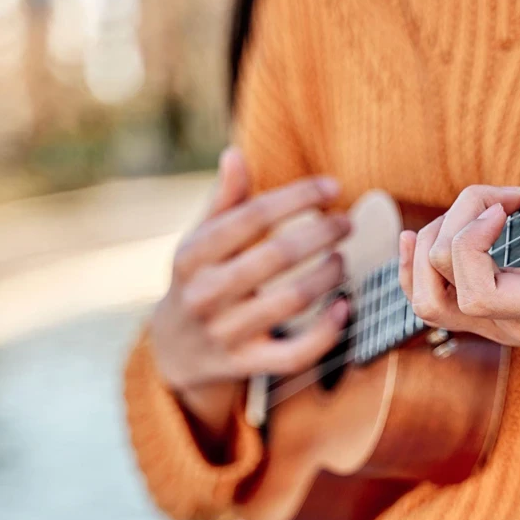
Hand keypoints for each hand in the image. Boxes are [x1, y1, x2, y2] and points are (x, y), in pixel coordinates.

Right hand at [152, 147, 350, 394]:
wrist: (173, 351)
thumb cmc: (198, 280)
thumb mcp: (199, 241)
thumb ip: (222, 201)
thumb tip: (235, 154)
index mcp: (192, 255)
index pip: (251, 217)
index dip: (297, 198)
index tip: (333, 188)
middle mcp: (204, 294)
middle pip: (275, 257)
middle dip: (320, 234)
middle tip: (346, 224)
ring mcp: (224, 333)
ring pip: (290, 302)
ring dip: (327, 277)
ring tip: (342, 260)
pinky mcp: (244, 365)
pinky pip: (293, 354)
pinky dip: (326, 333)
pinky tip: (344, 308)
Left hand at [400, 128, 519, 409]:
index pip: (479, 294)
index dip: (471, 243)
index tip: (504, 207)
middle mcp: (513, 325)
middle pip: (442, 284)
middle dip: (455, 223)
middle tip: (501, 199)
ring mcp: (496, 328)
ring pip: (426, 300)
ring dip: (430, 245)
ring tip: (469, 213)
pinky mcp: (487, 321)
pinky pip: (432, 303)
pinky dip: (415, 267)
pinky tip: (419, 236)